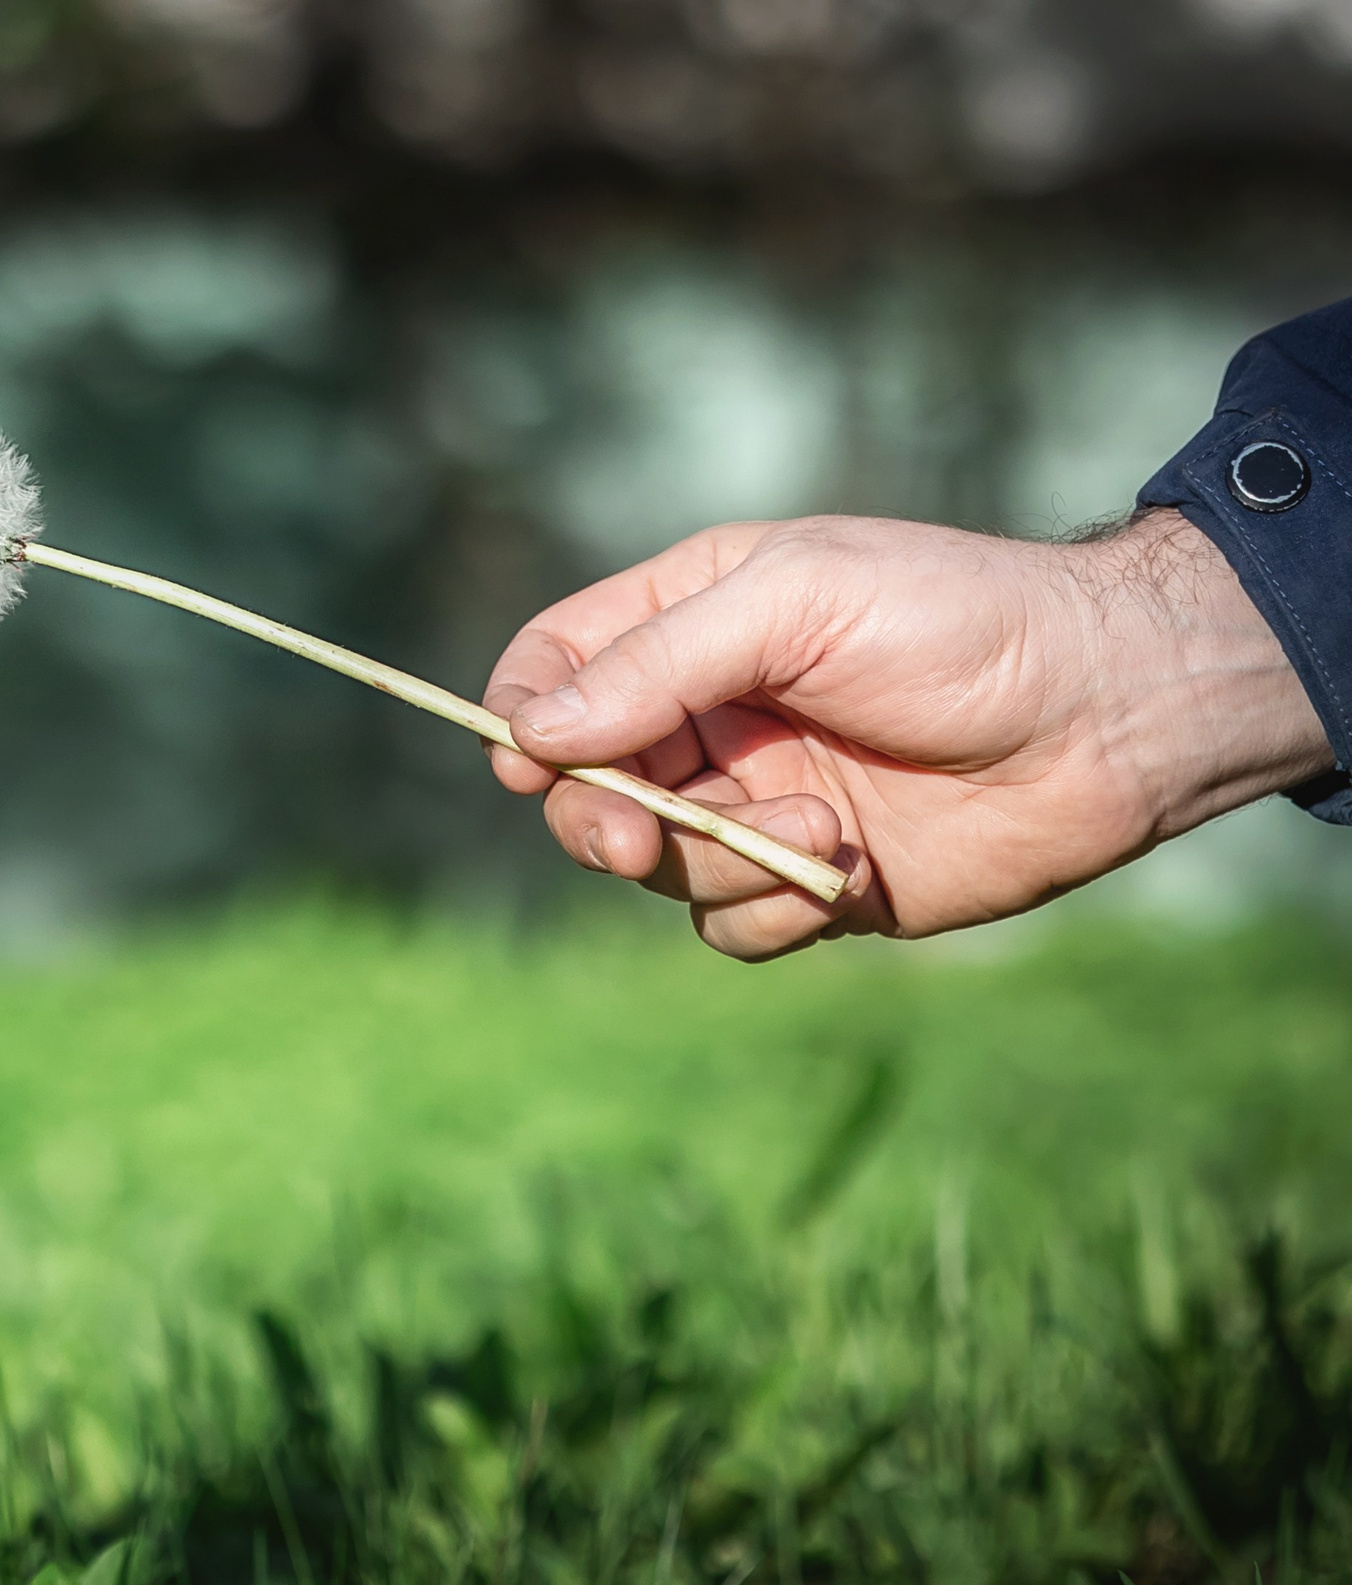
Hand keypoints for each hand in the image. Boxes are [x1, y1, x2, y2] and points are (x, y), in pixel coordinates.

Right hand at [483, 509, 1333, 959]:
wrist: (1111, 715)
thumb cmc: (960, 623)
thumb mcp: (797, 603)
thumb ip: (656, 664)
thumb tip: (529, 739)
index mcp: (690, 620)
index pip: (553, 668)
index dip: (524, 720)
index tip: (531, 766)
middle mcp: (709, 716)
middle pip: (582, 787)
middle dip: (600, 821)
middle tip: (637, 841)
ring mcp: (753, 803)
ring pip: (655, 868)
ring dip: (718, 862)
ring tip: (821, 829)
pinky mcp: (808, 884)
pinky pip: (728, 929)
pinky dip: (769, 913)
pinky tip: (845, 874)